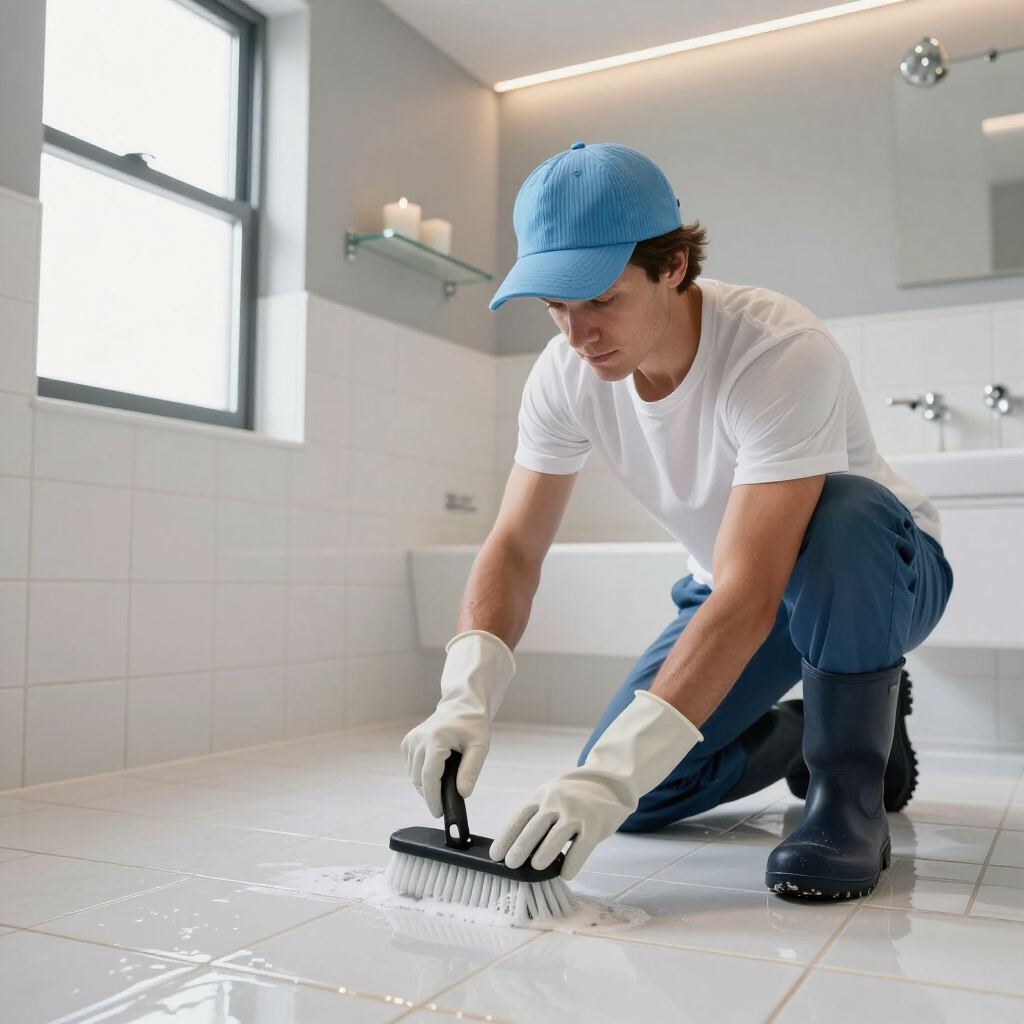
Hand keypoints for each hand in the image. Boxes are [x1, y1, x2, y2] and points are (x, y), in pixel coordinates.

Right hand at [401, 630, 513, 816]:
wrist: (461, 706)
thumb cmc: (472, 726)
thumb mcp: (480, 747)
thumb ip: (471, 771)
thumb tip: (463, 794)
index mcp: (436, 739)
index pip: (429, 777)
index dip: (433, 798)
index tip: (438, 813)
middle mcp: (418, 739)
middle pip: (419, 779)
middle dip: (431, 795)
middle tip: (446, 802)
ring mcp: (410, 741)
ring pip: (414, 776)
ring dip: (426, 785)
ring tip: (444, 783)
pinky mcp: (407, 743)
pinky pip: (412, 768)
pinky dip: (422, 775)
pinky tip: (436, 772)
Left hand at [490, 690, 702, 879]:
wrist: (610, 782)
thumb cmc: (574, 796)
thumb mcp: (551, 797)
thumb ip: (537, 815)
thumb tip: (516, 847)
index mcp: (541, 796)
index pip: (519, 818)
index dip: (506, 837)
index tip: (495, 855)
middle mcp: (556, 802)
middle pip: (533, 828)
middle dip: (519, 848)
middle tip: (511, 865)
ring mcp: (576, 812)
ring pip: (555, 838)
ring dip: (543, 855)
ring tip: (535, 866)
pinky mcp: (594, 824)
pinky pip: (581, 847)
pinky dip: (572, 863)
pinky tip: (566, 874)